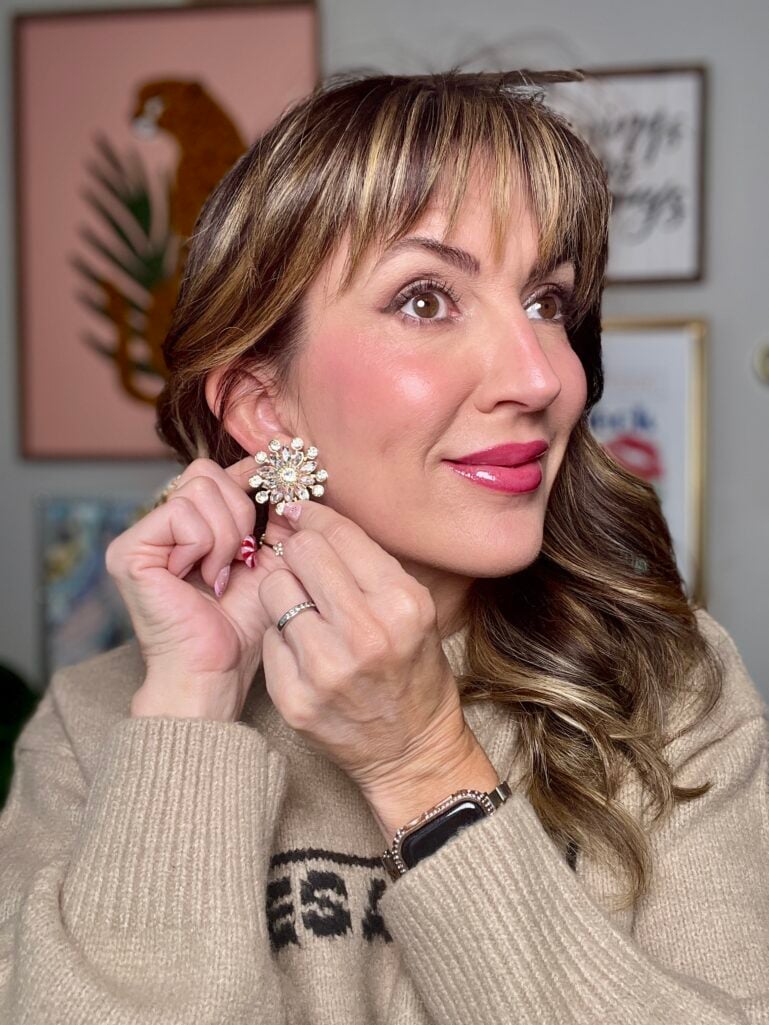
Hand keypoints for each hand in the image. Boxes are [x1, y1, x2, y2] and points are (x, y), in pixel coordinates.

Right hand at [106, 456, 280, 720]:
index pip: (214, 472)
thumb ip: (270, 517)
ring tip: (220, 574)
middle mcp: (159, 525)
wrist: (217, 669)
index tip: (275, 479)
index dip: (246, 474)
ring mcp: (140, 536)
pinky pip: (181, 513)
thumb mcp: (268, 558)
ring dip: (224, 535)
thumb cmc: (241, 624)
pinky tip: (203, 579)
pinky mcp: (129, 550)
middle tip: (241, 558)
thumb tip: (278, 472)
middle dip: (239, 513)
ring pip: (197, 489)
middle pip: (206, 473)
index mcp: (189, 525)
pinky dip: (204, 545)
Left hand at [254, 498, 476, 801]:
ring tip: (304, 609)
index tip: (299, 510)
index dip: (313, 515)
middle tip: (301, 559)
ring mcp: (326, 669)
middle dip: (298, 550)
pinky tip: (302, 648)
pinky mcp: (295, 699)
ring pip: (275, 591)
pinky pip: (268, 638)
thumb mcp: (414, 610)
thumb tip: (310, 518)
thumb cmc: (412, 670)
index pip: (338, 535)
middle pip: (302, 554)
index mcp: (401, 603)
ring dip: (286, 592)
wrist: (410, 749)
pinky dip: (281, 636)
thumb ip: (367, 565)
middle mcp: (365, 634)